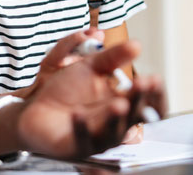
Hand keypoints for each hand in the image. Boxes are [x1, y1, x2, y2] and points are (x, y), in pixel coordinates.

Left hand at [16, 40, 165, 158]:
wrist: (37, 107)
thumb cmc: (67, 89)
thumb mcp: (90, 67)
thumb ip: (113, 57)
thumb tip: (137, 45)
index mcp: (123, 103)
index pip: (149, 105)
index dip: (155, 94)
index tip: (155, 78)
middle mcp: (115, 123)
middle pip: (135, 116)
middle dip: (140, 99)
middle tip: (141, 83)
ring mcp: (97, 138)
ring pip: (114, 133)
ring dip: (116, 118)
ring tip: (119, 104)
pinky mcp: (77, 147)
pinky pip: (82, 140)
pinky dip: (81, 127)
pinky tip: (77, 114)